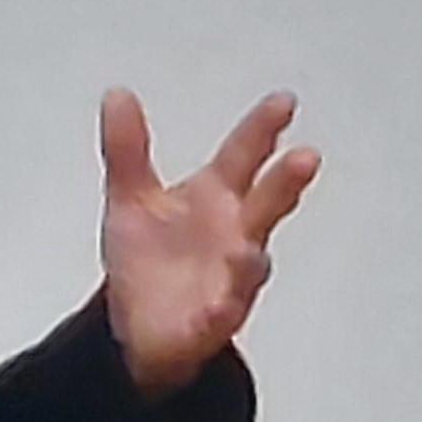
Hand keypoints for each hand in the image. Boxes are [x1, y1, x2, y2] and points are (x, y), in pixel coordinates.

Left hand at [98, 88, 319, 396]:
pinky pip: (219, 318)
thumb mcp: (130, 197)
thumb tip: (116, 94)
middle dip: (285, 183)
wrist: (139, 327)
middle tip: (305, 158)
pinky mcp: (210, 322)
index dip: (263, 129)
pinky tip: (218, 309)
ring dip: (249, 258)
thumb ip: (128, 148)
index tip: (283, 102)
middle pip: (265, 204)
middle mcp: (234, 234)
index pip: (244, 156)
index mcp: (216, 197)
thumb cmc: (150, 258)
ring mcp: (229, 279)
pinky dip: (220, 313)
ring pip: (248, 266)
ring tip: (246, 249)